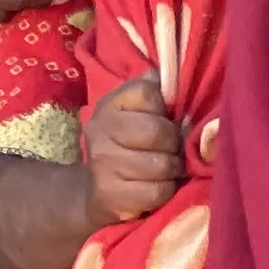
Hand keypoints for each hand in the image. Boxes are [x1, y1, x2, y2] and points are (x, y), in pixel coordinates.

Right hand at [84, 77, 185, 229]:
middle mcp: (100, 131)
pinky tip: (155, 188)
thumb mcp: (133, 114)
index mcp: (109, 105)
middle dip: (173, 144)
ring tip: (164, 170)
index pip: (148, 93)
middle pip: (158, 131)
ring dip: (171, 170)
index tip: (160, 119)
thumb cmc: (127, 146)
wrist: (95, 192)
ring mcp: (103, 164)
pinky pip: (157, 191)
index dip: (163, 109)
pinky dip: (164, 191)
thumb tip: (164, 73)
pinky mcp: (110, 195)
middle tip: (169, 150)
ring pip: (162, 164)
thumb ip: (150, 92)